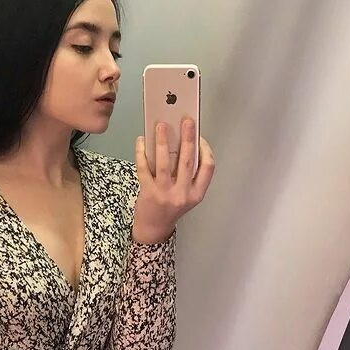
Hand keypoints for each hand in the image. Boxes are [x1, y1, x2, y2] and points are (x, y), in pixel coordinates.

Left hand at [132, 117, 214, 242]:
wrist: (153, 229)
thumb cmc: (169, 208)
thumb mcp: (185, 195)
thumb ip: (186, 175)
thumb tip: (180, 143)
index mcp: (196, 194)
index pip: (208, 168)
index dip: (205, 150)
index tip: (200, 136)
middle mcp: (183, 194)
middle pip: (188, 161)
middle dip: (188, 138)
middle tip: (186, 120)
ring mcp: (165, 194)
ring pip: (165, 163)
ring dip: (163, 141)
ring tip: (161, 125)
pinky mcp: (148, 193)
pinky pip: (144, 168)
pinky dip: (142, 153)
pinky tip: (141, 141)